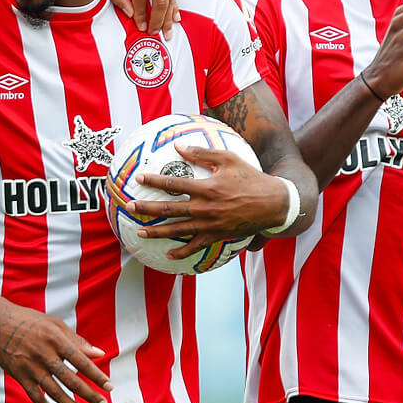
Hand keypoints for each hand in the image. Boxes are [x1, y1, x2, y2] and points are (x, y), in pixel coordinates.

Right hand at [0, 296, 112, 402]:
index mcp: (55, 338)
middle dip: (89, 395)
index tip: (109, 387)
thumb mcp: (54, 324)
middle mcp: (44, 354)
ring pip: (55, 392)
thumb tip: (99, 353)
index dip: (96, 375)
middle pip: (71, 380)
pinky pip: (35, 397)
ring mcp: (30, 366)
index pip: (81, 360)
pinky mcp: (19, 375)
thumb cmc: (29, 320)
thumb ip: (77, 341)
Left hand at [125, 144, 284, 257]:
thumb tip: (179, 146)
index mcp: (206, 188)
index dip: (155, 180)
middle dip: (147, 208)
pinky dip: (182, 252)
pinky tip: (169, 255)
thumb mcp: (229, 159)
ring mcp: (210, 224)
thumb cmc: (251, 178)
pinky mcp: (217, 236)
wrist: (273, 204)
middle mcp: (205, 208)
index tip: (139, 178)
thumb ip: (202, 153)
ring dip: (158, 232)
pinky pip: (196, 246)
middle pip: (169, 209)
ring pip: (178, 230)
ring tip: (141, 232)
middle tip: (129, 207)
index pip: (174, 183)